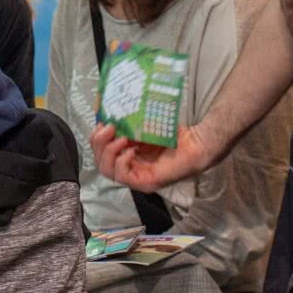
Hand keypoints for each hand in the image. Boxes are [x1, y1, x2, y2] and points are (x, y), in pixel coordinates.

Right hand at [90, 123, 213, 192]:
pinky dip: (121, 162)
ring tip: (120, 137)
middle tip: (108, 127)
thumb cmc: (172, 134)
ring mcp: (137, 178)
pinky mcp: (146, 182)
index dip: (96, 139)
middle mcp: (129, 169)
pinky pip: (122, 177)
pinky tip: (130, 150)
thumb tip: (104, 110)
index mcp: (126, 156)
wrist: (197, 143)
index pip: (100, 154)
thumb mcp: (142, 125)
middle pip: (100, 163)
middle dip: (98, 144)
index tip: (102, 122)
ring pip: (107, 171)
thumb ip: (125, 123)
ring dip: (108, 152)